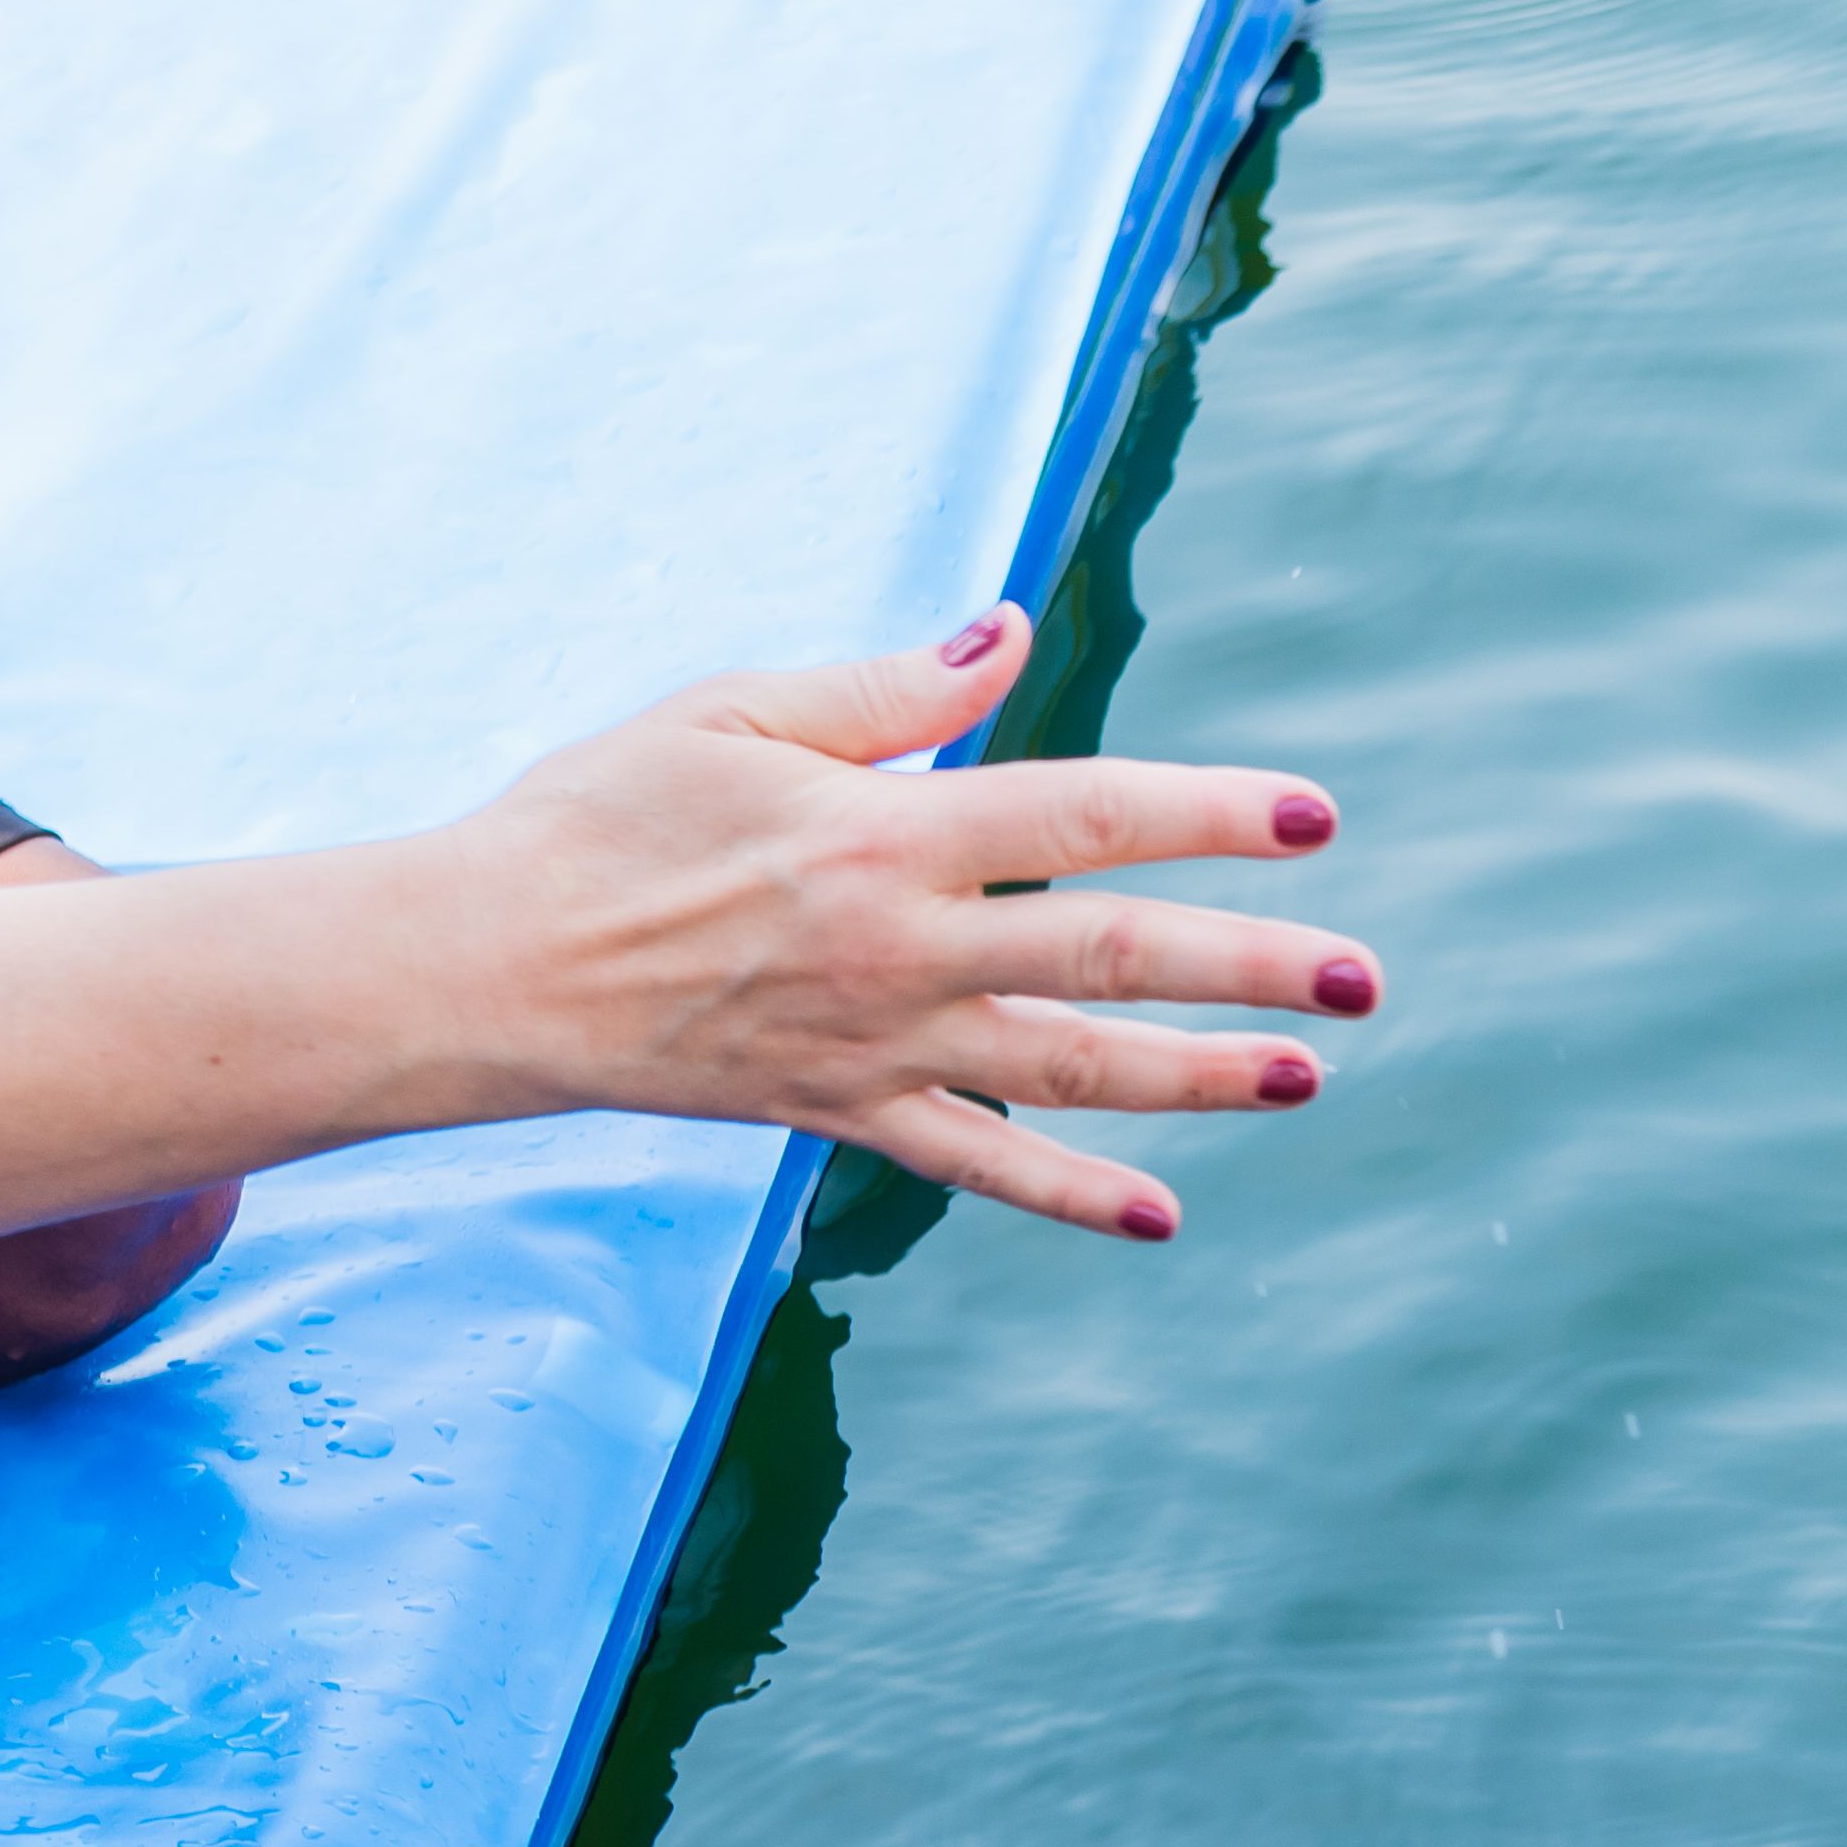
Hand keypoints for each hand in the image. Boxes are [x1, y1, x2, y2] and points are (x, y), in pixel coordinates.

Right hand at [436, 607, 1382, 1241]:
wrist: (483, 962)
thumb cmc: (603, 813)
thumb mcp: (736, 710)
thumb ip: (891, 688)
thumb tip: (1010, 632)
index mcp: (882, 830)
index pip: (1083, 812)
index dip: (1207, 812)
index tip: (1315, 816)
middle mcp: (899, 944)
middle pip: (1110, 954)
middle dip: (1250, 966)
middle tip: (1364, 978)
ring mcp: (878, 1040)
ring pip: (1071, 1069)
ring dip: (1200, 1081)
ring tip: (1307, 1080)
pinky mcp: (841, 1111)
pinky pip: (977, 1164)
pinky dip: (1071, 1193)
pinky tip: (1164, 1214)